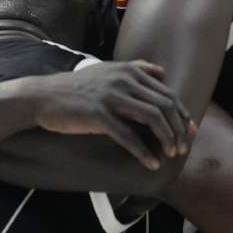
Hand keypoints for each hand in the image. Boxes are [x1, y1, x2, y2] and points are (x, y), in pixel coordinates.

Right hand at [29, 60, 193, 170]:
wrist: (43, 96)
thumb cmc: (75, 88)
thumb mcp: (107, 71)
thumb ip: (136, 68)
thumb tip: (162, 72)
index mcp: (128, 70)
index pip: (166, 93)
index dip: (182, 114)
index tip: (189, 131)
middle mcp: (123, 80)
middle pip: (164, 106)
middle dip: (178, 129)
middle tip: (183, 147)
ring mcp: (111, 97)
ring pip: (152, 118)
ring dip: (167, 139)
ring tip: (171, 154)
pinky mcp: (99, 115)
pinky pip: (129, 136)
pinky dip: (144, 152)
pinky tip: (152, 163)